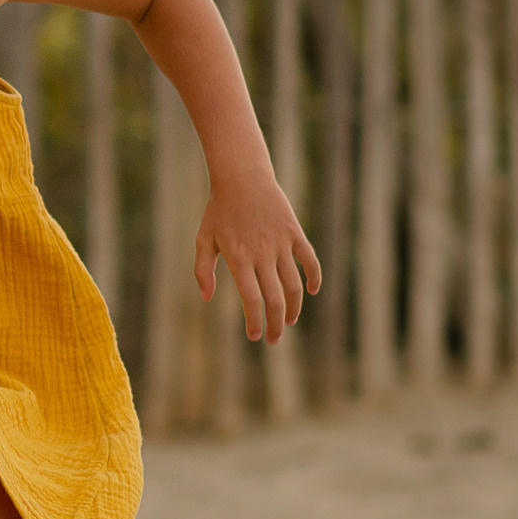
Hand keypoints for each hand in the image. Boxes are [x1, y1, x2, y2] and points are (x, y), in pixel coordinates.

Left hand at [195, 172, 321, 343]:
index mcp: (239, 258)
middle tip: (275, 340)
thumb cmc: (219, 211)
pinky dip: (314, 277)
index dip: (255, 321)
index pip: (251, 299)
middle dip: (275, 324)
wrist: (242, 178)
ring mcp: (281, 244)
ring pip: (294, 284)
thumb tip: (207, 298)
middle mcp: (262, 254)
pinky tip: (311, 292)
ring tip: (289, 321)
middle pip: (274, 298)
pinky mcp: (295, 234)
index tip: (254, 336)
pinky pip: (310, 260)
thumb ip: (203, 270)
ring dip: (294, 307)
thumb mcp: (203, 239)